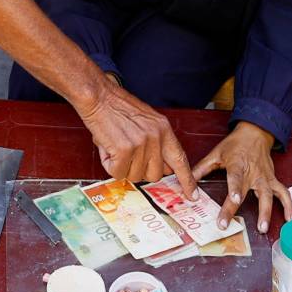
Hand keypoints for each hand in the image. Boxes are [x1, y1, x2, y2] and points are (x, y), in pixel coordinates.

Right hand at [77, 76, 192, 192]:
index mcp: (164, 129)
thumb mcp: (146, 121)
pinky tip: (108, 150)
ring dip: (122, 167)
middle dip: (140, 171)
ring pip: (134, 176)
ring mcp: (141, 144)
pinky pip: (118, 173)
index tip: (192, 195)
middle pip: (154, 175)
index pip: (180, 160)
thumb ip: (156, 144)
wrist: (98, 96)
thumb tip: (162, 169)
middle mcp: (156, 137)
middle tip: (127, 156)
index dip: (187, 180)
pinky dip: (110, 166)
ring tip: (115, 147)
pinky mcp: (124, 150)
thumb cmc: (117, 108)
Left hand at [190, 122, 291, 233]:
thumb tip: (185, 182)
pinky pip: (284, 193)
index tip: (233, 200)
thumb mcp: (216, 153)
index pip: (235, 178)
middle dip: (241, 209)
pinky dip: (289, 205)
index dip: (235, 189)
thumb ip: (201, 169)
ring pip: (270, 195)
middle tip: (233, 225)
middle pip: (248, 192)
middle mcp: (253, 172)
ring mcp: (265, 177)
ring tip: (263, 228)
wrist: (256, 133)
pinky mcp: (273, 179)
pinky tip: (290, 219)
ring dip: (267, 212)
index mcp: (238, 164)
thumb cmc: (235, 145)